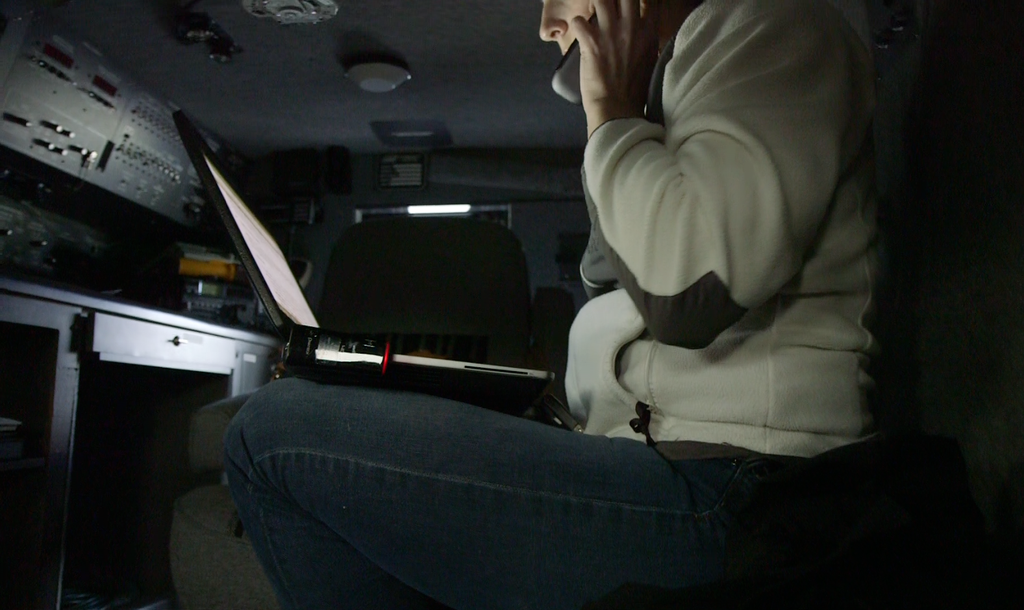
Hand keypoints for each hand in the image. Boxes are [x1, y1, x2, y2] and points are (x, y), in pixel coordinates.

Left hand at [570, 0, 659, 137]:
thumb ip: (646, 41)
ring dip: (595, 3)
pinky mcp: (591, 43)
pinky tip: (580, 32)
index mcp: (648, 32)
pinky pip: (578, 21)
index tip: (629, 4)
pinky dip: (576, 25)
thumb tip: (643, 32)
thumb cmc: (635, 90)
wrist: (618, 110)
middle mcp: (631, 27)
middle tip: (608, 5)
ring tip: (593, 11)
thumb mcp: (650, 60)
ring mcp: (611, 33)